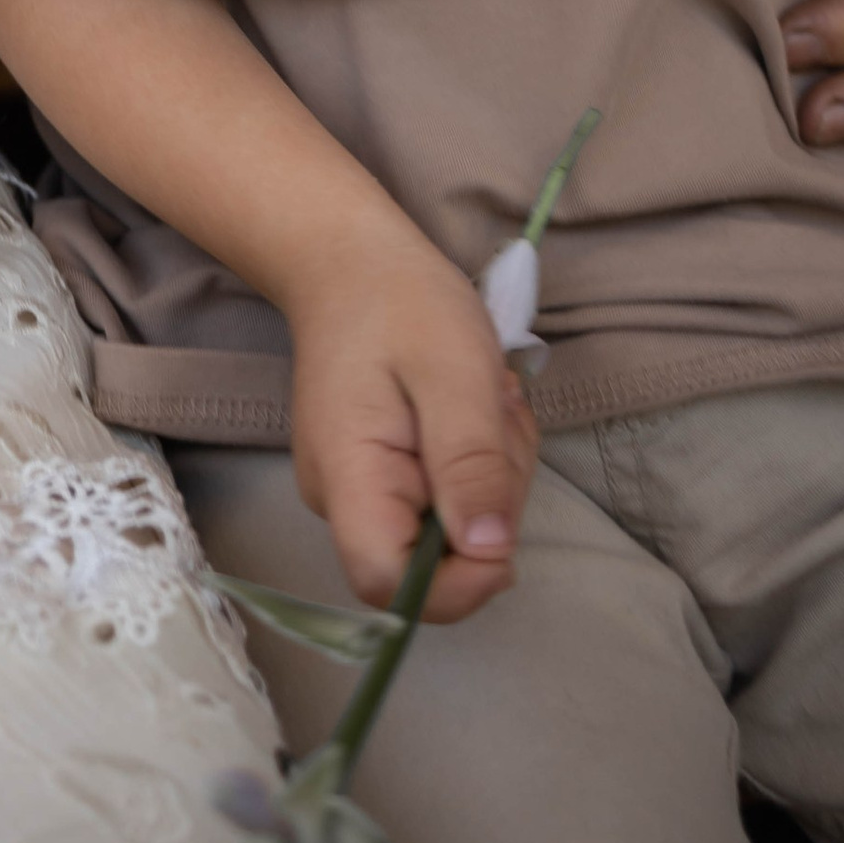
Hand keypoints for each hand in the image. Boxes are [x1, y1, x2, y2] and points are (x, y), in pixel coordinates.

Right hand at [285, 238, 539, 624]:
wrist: (349, 257)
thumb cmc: (400, 302)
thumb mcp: (454, 371)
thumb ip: (471, 462)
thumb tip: (491, 552)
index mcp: (348, 477)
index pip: (387, 585)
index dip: (456, 585)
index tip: (502, 523)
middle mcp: (341, 500)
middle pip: (434, 561)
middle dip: (492, 502)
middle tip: (499, 418)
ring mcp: (359, 489)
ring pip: (453, 531)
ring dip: (494, 474)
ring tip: (488, 400)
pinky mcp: (382, 476)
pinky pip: (447, 501)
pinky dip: (479, 464)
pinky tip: (476, 409)